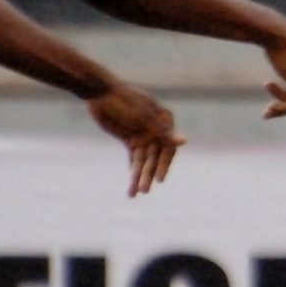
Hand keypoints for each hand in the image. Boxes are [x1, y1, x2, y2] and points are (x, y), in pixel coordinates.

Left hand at [85, 82, 185, 196]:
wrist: (100, 93)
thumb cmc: (125, 102)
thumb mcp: (143, 120)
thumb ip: (164, 134)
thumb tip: (185, 142)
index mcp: (165, 121)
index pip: (169, 147)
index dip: (164, 164)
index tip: (159, 180)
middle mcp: (157, 129)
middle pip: (156, 156)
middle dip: (150, 174)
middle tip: (145, 191)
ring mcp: (143, 135)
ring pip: (144, 160)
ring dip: (139, 176)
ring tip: (135, 193)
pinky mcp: (130, 139)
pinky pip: (134, 158)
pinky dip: (133, 170)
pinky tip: (132, 184)